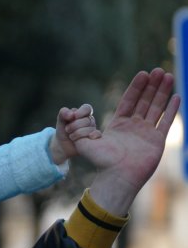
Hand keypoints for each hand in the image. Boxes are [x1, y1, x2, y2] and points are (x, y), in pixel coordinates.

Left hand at [50, 103, 100, 163]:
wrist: (63, 146)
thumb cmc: (63, 132)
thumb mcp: (60, 122)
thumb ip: (63, 114)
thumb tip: (72, 114)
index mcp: (82, 114)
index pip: (86, 108)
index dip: (81, 111)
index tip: (74, 116)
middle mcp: (89, 121)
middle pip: (87, 120)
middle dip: (76, 125)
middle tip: (67, 129)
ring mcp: (92, 130)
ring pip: (91, 128)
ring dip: (79, 133)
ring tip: (70, 136)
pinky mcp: (94, 138)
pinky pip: (97, 135)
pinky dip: (91, 136)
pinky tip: (85, 138)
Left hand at [78, 68, 179, 214]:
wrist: (117, 177)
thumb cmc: (101, 162)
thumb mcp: (85, 143)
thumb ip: (79, 129)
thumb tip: (72, 118)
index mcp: (119, 125)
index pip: (129, 101)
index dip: (136, 88)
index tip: (143, 73)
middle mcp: (134, 127)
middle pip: (145, 101)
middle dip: (152, 86)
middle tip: (158, 71)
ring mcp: (146, 133)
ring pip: (157, 108)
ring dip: (163, 92)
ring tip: (169, 76)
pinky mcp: (157, 141)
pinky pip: (166, 122)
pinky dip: (171, 109)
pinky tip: (177, 96)